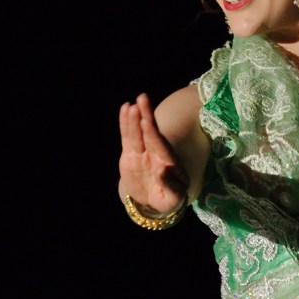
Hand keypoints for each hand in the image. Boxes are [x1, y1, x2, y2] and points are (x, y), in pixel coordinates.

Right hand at [118, 93, 189, 214]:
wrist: (153, 199)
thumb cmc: (169, 198)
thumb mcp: (174, 198)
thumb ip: (171, 186)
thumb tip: (162, 171)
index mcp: (169, 162)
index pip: (160, 146)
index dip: (153, 135)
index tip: (146, 122)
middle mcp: (156, 153)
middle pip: (150, 133)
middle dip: (146, 116)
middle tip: (142, 99)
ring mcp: (142, 152)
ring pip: (137, 132)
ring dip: (134, 118)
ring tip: (131, 104)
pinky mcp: (130, 153)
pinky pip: (127, 136)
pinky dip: (125, 123)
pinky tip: (125, 108)